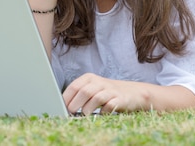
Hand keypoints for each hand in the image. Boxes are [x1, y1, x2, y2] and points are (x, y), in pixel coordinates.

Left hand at [63, 73, 194, 114]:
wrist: (134, 93)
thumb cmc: (107, 93)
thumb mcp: (92, 90)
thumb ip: (79, 95)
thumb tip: (63, 107)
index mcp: (89, 78)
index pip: (74, 86)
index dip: (66, 97)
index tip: (61, 108)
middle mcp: (99, 82)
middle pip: (83, 91)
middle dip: (75, 103)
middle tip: (70, 113)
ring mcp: (110, 90)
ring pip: (95, 98)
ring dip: (88, 109)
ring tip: (85, 115)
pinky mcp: (120, 99)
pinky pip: (109, 106)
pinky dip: (103, 112)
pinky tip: (101, 115)